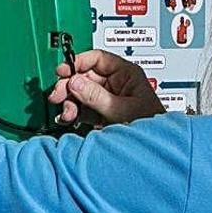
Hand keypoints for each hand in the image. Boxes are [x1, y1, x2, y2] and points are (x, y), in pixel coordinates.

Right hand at [49, 50, 164, 125]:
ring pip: (80, 93)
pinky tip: (67, 117)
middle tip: (57, 95)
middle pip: (85, 76)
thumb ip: (96, 96)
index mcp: (126, 74)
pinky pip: (82, 108)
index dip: (79, 62)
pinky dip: (72, 112)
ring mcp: (107, 99)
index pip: (98, 59)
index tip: (63, 70)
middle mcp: (115, 84)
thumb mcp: (121, 109)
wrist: (154, 153)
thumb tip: (75, 82)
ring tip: (66, 113)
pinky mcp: (101, 114)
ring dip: (69, 102)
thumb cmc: (151, 126)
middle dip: (69, 86)